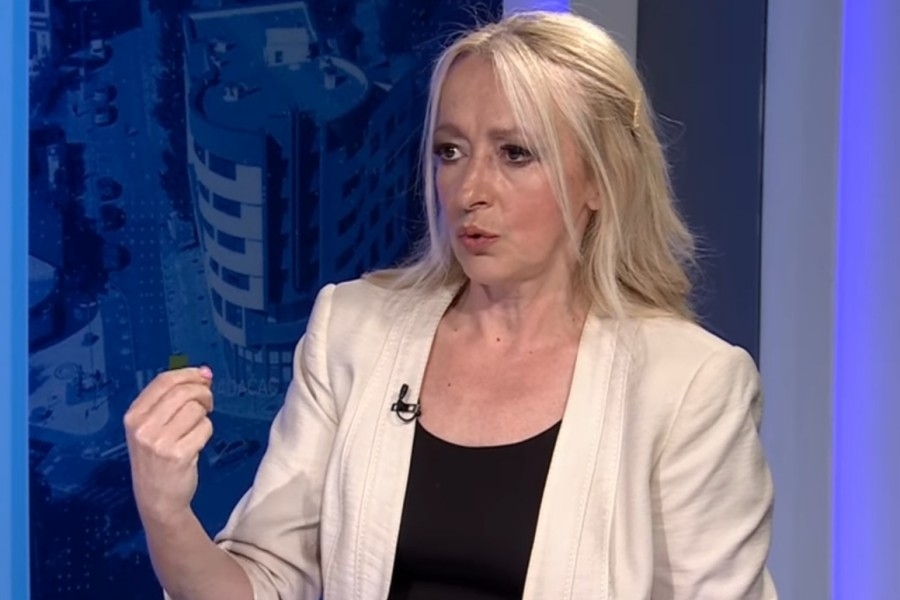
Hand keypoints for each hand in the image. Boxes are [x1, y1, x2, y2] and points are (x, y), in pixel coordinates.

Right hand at [124, 366, 214, 524]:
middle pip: (183, 392)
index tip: (203, 375)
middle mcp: (143, 427)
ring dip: (203, 416)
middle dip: (202, 392)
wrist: (156, 499)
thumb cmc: (156, 459)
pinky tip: (196, 443)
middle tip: (208, 402)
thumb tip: (203, 373)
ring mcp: (160, 442)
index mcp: (133, 416)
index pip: (163, 381)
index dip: (188, 374)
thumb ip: (171, 400)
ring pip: (196, 409)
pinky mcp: (179, 454)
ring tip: (195, 428)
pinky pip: (204, 428)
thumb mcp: (150, 428)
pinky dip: (206, 432)